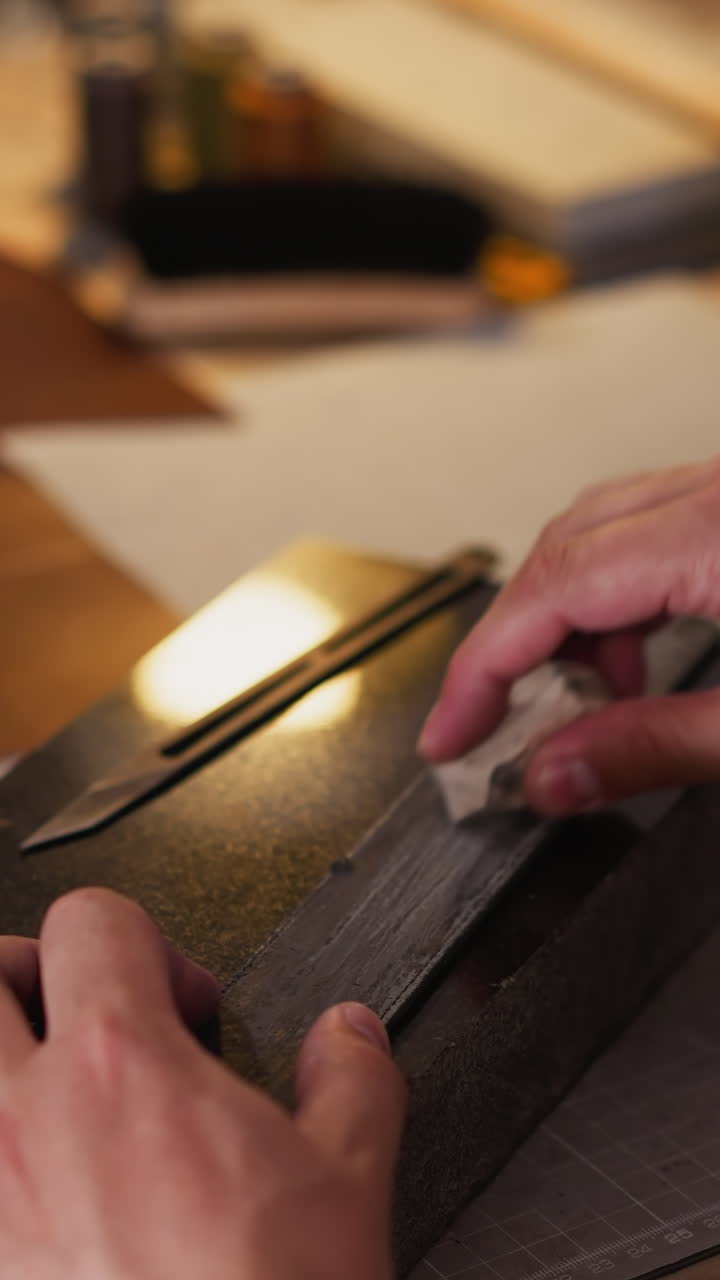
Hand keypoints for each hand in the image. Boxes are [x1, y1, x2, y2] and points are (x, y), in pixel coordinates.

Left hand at [0, 888, 405, 1279]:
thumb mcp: (350, 1183)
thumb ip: (353, 1080)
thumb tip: (349, 1036)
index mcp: (123, 1070)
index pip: (90, 921)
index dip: (142, 939)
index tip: (180, 999)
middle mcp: (27, 1124)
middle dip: (26, 974)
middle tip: (75, 1012)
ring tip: (44, 1096)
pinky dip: (1, 1169)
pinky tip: (44, 1206)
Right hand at [420, 456, 719, 812]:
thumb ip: (655, 748)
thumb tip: (554, 776)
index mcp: (716, 535)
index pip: (552, 587)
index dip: (483, 665)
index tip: (450, 731)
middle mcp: (715, 494)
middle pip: (561, 551)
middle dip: (512, 646)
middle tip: (491, 727)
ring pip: (598, 536)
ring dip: (564, 622)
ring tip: (573, 707)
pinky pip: (646, 534)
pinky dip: (614, 600)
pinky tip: (627, 662)